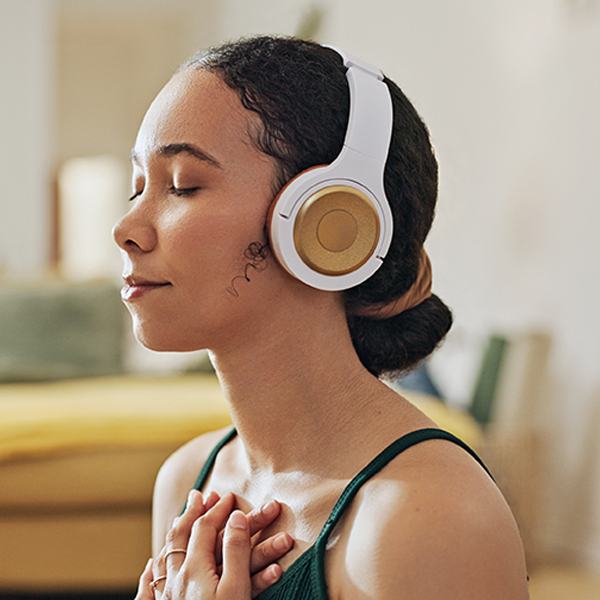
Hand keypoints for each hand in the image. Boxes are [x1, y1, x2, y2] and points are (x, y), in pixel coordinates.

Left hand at [136, 490, 291, 599]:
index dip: (217, 509)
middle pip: (181, 537)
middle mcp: (176, 579)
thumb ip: (235, 551)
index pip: (205, 528)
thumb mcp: (236, 589)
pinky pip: (149, 587)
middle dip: (192, 513)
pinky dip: (151, 570)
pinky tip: (149, 567)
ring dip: (175, 534)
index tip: (228, 496)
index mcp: (195, 569)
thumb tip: (236, 518)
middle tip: (199, 495)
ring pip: (165, 556)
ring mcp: (167, 597)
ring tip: (179, 520)